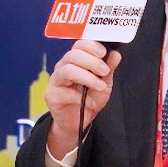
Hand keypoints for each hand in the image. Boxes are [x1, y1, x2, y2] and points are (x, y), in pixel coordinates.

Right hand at [45, 39, 122, 158]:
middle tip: (105, 71)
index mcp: (75, 60)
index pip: (79, 44)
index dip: (91, 46)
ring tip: (100, 86)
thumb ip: (109, 68)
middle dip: (92, 61)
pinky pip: (65, 92)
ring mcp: (56, 80)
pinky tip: (90, 102)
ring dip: (87, 77)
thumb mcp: (104, 83)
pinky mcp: (51, 95)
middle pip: (73, 55)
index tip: (104, 53)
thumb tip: (115, 54)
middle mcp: (63, 67)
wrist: (78, 122)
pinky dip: (81, 97)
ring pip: (68, 70)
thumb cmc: (89, 99)